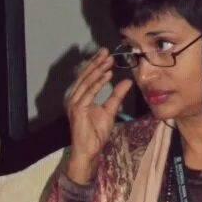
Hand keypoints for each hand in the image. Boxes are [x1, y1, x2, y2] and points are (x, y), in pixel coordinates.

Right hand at [63, 46, 133, 179]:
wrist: (89, 150)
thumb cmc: (96, 134)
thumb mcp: (110, 110)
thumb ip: (116, 95)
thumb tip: (127, 81)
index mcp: (79, 97)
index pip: (87, 77)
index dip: (95, 64)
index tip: (106, 54)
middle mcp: (74, 97)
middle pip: (85, 76)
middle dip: (96, 63)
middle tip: (107, 52)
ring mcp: (74, 103)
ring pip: (87, 81)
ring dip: (98, 70)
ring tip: (109, 60)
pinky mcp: (78, 109)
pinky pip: (89, 92)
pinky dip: (98, 83)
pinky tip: (107, 74)